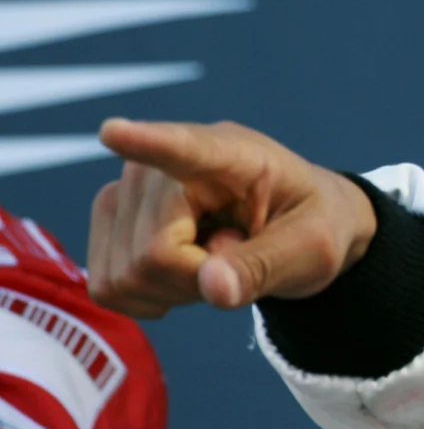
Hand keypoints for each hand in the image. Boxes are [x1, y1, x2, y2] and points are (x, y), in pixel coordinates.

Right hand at [88, 119, 376, 317]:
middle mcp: (164, 164)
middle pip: (152, 254)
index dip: (146, 144)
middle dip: (197, 279)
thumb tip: (213, 289)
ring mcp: (128, 188)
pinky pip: (107, 286)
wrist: (295, 223)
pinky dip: (150, 295)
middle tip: (238, 257)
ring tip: (214, 261)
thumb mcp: (310, 249)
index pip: (183, 149)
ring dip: (174, 289)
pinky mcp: (110, 218)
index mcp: (231, 155)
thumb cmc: (309, 224)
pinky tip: (184, 272)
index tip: (114, 132)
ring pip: (125, 275)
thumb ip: (264, 267)